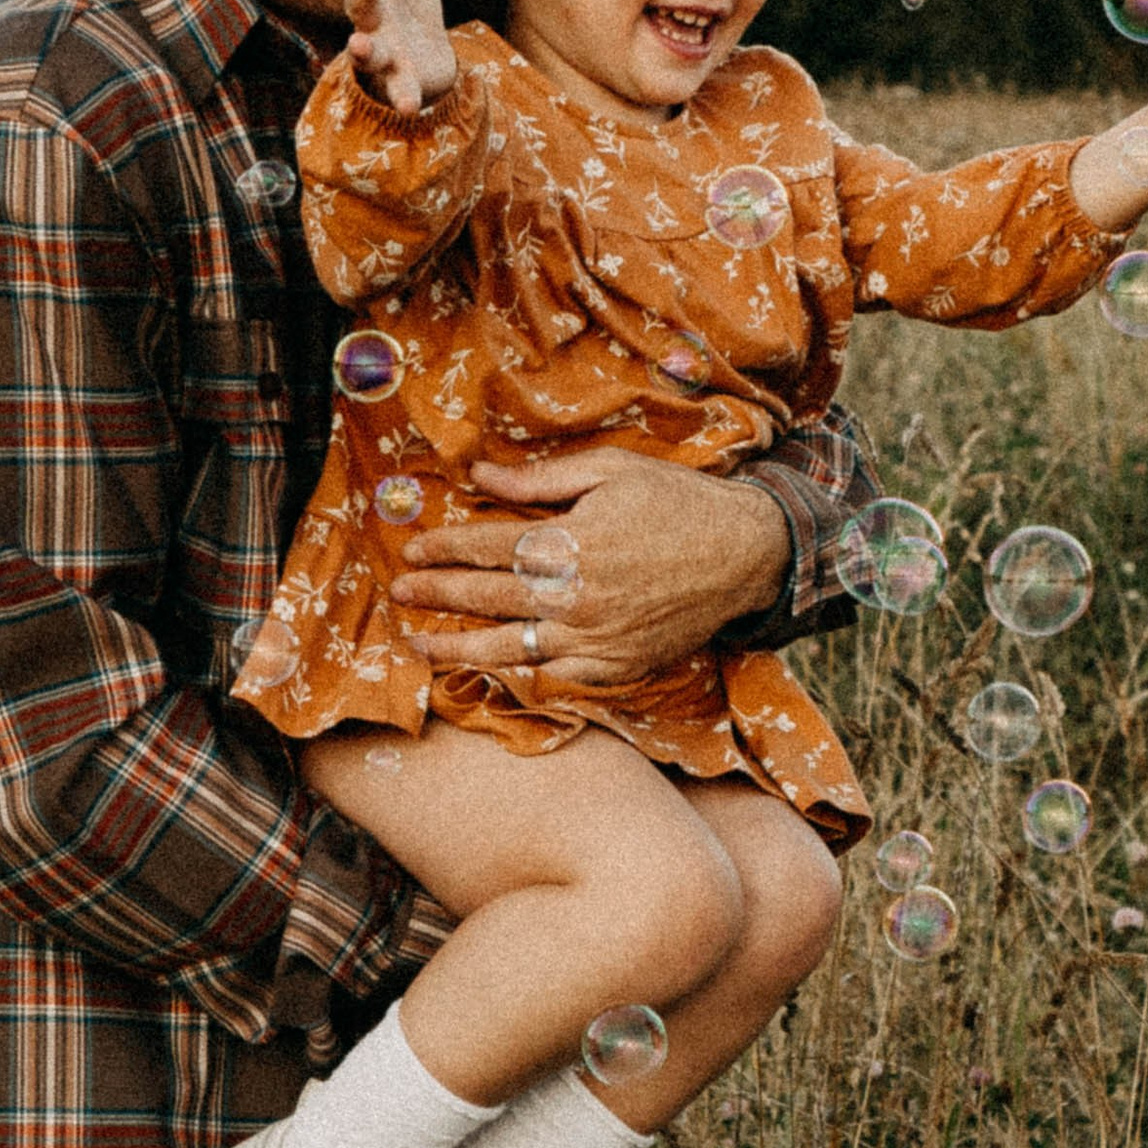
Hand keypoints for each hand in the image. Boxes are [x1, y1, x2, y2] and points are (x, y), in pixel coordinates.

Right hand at [342, 0, 458, 111]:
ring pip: (366, 49)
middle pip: (358, 2)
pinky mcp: (401, 82)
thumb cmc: (411, 11)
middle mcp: (371, 19)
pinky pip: (398, 91)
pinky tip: (410, 107)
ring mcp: (383, 52)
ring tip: (358, 44)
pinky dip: (402, 98)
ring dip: (362, 47)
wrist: (429, 64)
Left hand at [390, 448, 792, 688]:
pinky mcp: (618, 667)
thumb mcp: (612, 471)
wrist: (747, 555)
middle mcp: (577, 596)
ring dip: (457, 648)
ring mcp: (597, 639)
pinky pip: (556, 676)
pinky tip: (493, 668)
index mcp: (573, 541)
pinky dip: (520, 673)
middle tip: (400, 594)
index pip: (489, 547)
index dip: (445, 550)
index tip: (415, 551)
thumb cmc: (679, 503)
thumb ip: (541, 478)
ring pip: (510, 649)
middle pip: (488, 599)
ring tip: (419, 647)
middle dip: (437, 596)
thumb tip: (479, 476)